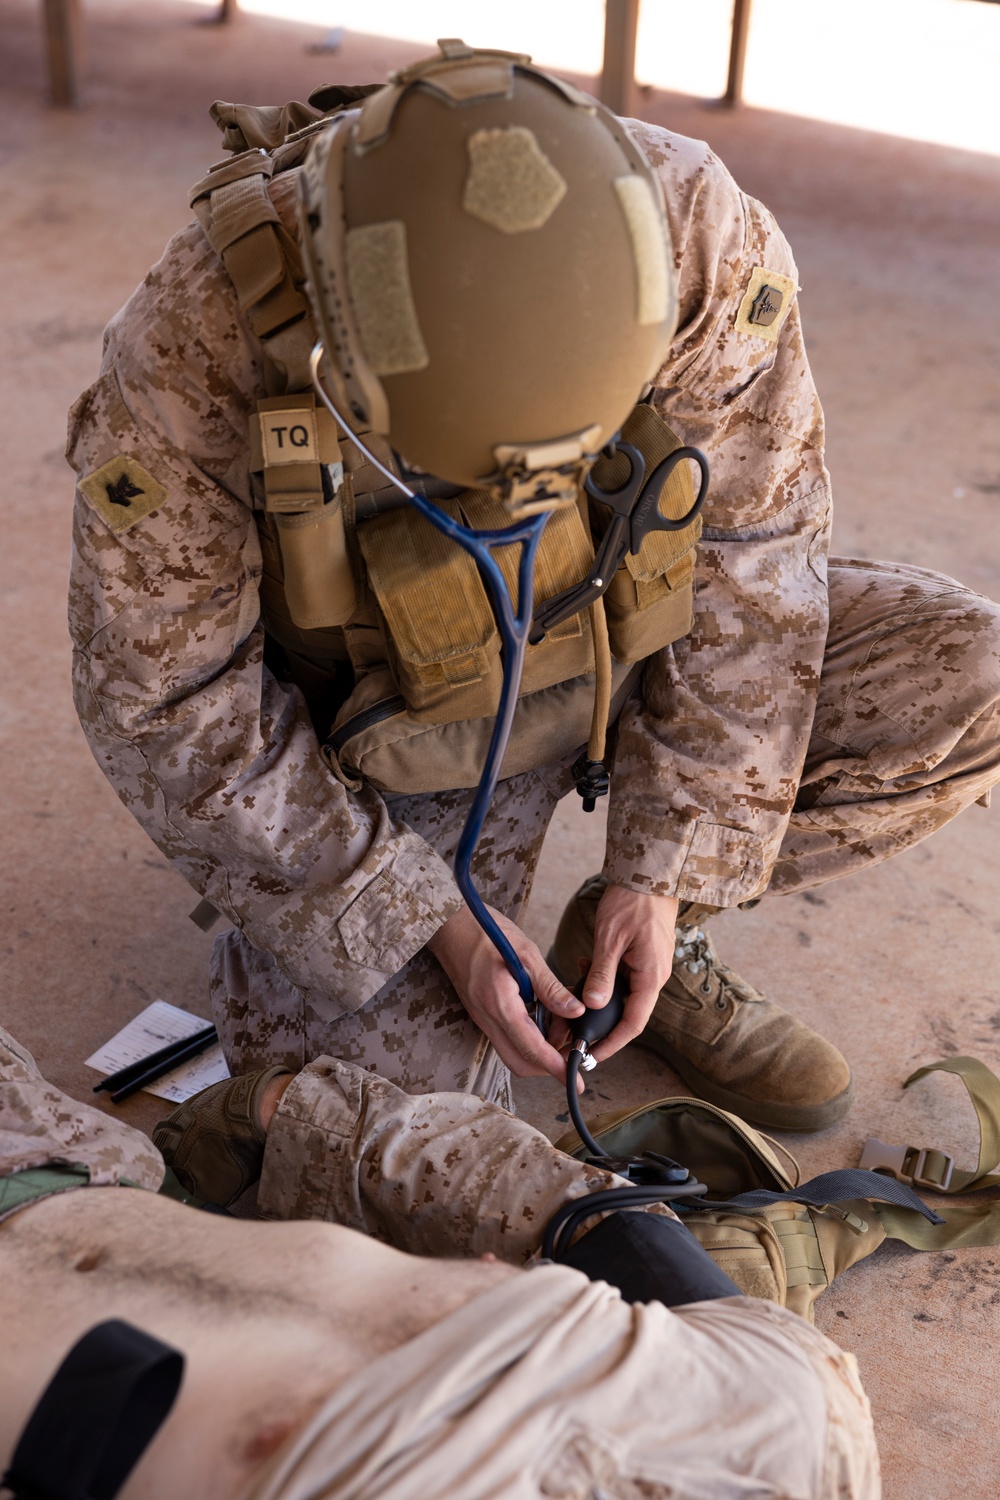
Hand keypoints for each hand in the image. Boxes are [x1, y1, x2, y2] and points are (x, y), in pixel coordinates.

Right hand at [427, 904, 585, 1080]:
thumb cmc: (486, 932)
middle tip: (571, 1045)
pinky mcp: (481, 1013)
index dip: (556, 1068)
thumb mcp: (526, 953)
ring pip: (512, 1052)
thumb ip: (550, 987)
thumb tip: (575, 1011)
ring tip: (560, 1023)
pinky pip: (506, 1037)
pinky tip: (542, 1014)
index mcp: (500, 1004)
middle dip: (548, 1065)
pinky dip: (528, 1037)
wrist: (449, 925)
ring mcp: (482, 1018)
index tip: (575, 1082)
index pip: (531, 1048)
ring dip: (539, 1050)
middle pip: (520, 1062)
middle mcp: (487, 1018)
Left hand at [576, 884, 678, 1062]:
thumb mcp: (610, 940)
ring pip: (624, 996)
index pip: (633, 1023)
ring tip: (574, 997)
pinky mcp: (643, 957)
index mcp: (651, 976)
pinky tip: (585, 966)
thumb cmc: (632, 902)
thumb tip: (592, 1006)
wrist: (649, 875)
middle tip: (575, 1032)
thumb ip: (601, 975)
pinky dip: (604, 979)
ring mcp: (649, 966)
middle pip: (629, 1013)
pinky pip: (624, 978)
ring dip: (600, 1000)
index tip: (593, 1055)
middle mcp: (654, 976)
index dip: (613, 1043)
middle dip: (602, 1024)